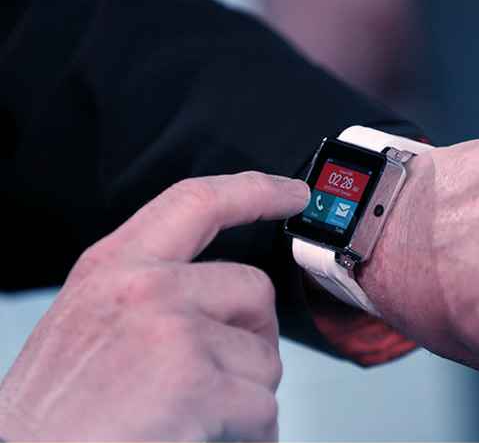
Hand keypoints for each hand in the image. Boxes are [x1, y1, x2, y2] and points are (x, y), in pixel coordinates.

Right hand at [0, 172, 309, 440]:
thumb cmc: (56, 413)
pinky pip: (262, 408)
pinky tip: (208, 437)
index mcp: (113, 267)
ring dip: (246, 393)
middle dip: (254, 337)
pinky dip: (250, 433)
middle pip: (254, 290)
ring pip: (264, 356)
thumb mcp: (88, 322)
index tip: (293, 193)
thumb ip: (148, 293)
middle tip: (224, 374)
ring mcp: (171, 331)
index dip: (255, 190)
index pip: (197, 202)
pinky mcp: (194, 383)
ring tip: (197, 415)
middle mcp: (144, 288)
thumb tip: (219, 296)